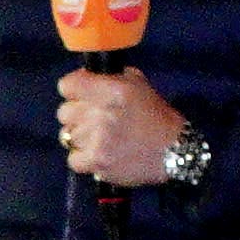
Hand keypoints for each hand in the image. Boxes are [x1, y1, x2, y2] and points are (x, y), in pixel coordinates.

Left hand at [57, 67, 185, 186]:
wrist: (175, 151)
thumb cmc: (156, 117)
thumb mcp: (140, 86)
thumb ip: (112, 78)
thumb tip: (87, 77)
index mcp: (112, 91)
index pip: (67, 85)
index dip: (74, 90)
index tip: (82, 95)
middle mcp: (102, 113)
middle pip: (64, 112)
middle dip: (78, 115)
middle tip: (97, 121)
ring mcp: (97, 139)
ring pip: (67, 136)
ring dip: (82, 137)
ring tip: (103, 139)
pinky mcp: (97, 162)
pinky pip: (73, 159)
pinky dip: (84, 159)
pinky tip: (100, 155)